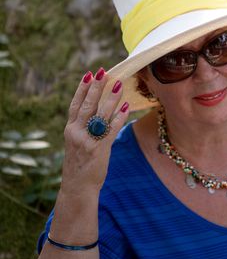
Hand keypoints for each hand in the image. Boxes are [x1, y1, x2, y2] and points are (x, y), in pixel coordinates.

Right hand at [60, 68, 128, 196]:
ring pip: (100, 115)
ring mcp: (87, 141)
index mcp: (70, 129)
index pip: (75, 104)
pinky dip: (119, 117)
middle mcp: (76, 133)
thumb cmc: (80, 163)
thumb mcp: (77, 142)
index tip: (89, 74)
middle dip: (96, 88)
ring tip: (119, 85)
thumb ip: (83, 127)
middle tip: (103, 72)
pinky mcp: (98, 149)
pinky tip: (126, 107)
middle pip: (87, 105)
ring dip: (110, 99)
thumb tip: (97, 110)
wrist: (77, 186)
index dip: (82, 89)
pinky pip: (111, 130)